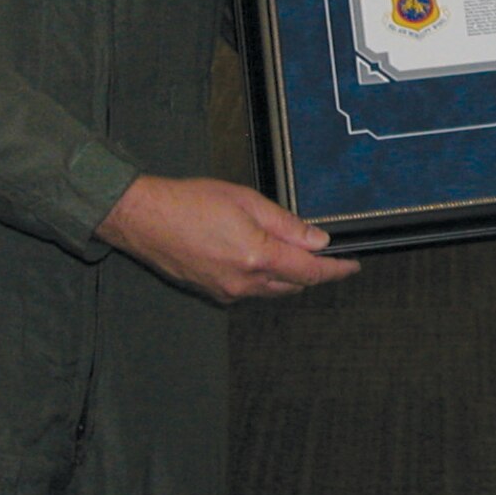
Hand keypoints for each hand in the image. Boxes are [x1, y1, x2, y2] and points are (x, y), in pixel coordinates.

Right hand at [97, 173, 357, 302]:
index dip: (335, 270)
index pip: (310, 272)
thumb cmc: (190, 202)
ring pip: (272, 290)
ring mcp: (227, 292)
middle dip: (312, 272)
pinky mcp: (212, 293)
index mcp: (258, 257)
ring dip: (287, 276)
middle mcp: (244, 282)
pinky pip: (249, 291)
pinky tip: (257, 257)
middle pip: (294, 285)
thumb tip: (318, 240)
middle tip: (323, 253)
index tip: (352, 266)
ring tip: (291, 252)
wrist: (143, 219)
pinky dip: (263, 278)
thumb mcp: (247, 201)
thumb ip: (286, 224)